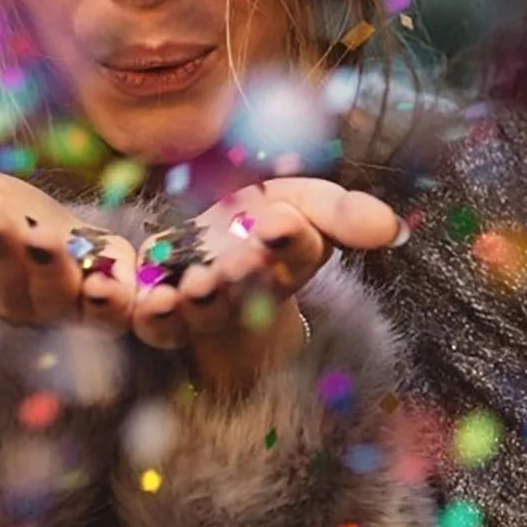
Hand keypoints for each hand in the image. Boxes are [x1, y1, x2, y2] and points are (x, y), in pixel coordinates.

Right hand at [0, 167, 136, 330]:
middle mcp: (25, 298)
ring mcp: (73, 305)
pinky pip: (131, 319)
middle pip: (7, 282)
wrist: (83, 242)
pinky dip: (134, 312)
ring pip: (60, 297)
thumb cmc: (16, 218)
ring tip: (42, 240)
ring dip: (51, 271)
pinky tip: (123, 288)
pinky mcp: (121, 304)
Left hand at [131, 178, 405, 395]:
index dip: (290, 240)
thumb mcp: (306, 204)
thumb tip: (393, 228)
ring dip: (194, 304)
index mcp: (288, 260)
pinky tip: (134, 295)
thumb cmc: (263, 220)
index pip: (298, 250)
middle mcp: (245, 292)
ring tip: (190, 287)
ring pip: (197, 314)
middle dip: (242, 274)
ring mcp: (198, 307)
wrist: (211, 247)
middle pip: (248, 288)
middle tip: (236, 261)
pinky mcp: (152, 311)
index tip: (280, 222)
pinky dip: (139, 313)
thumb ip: (343, 214)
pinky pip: (146, 322)